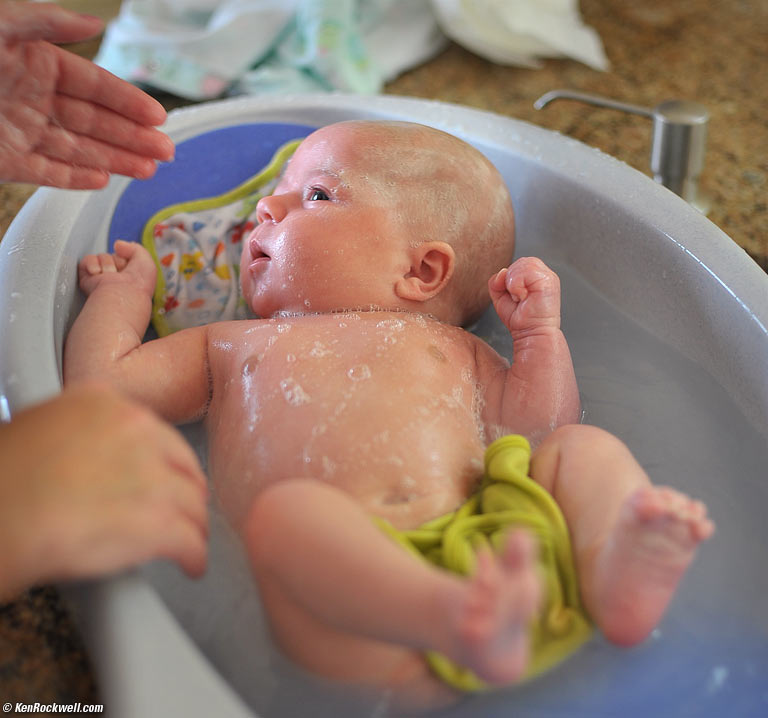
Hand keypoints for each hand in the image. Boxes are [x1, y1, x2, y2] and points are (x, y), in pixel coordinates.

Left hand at [0, 2, 173, 188]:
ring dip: (114, 160)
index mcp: (34, 62)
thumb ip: (45, 22)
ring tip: (148, 170)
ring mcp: (18, 132)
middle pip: (93, 122)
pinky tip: (102, 180)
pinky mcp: (3, 161)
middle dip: (131, 138)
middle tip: (166, 152)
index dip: (128, 102)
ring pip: (77, 149)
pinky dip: (72, 177)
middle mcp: (32, 98)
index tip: (158, 117)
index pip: (94, 86)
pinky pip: (45, 172)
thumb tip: (93, 24)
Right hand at [0, 384, 207, 599]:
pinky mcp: (158, 520)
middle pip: (181, 465)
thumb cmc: (0, 484)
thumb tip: (95, 459)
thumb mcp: (39, 430)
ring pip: (192, 503)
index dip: (161, 460)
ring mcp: (152, 475)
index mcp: (102, 404)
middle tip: (182, 509)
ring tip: (190, 541)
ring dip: (193, 525)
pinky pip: (190, 540)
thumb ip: (80, 436)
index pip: (153, 432)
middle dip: (184, 489)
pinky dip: (193, 556)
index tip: (161, 474)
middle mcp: (136, 431)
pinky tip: (191, 564)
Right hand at [78, 240, 157, 296]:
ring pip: (101, 256)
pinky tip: (97, 272)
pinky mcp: (88, 279)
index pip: (124, 257)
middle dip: (117, 260)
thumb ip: (135, 248)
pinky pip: (87, 260)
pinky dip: (92, 263)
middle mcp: (115, 278)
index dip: (127, 258)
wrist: (123, 293)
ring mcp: (101, 278)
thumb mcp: (146, 262)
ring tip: (110, 275)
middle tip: (120, 273)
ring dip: (107, 263)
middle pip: (113, 255)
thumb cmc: (138, 284)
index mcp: (129, 277)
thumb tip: (117, 244)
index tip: (131, 267)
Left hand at [488, 257, 561, 335]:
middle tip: (517, 297)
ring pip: (522, 264)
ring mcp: (548, 276)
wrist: (531, 333)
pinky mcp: (548, 281)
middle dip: (511, 280)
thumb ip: (497, 281)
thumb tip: (502, 272)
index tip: (514, 295)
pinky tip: (524, 297)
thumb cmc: (520, 318)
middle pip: (520, 261)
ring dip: (514, 283)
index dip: (510, 277)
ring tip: (521, 297)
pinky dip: (518, 286)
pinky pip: (525, 272)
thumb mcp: (500, 297)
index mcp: (535, 275)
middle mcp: (543, 273)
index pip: (518, 264)